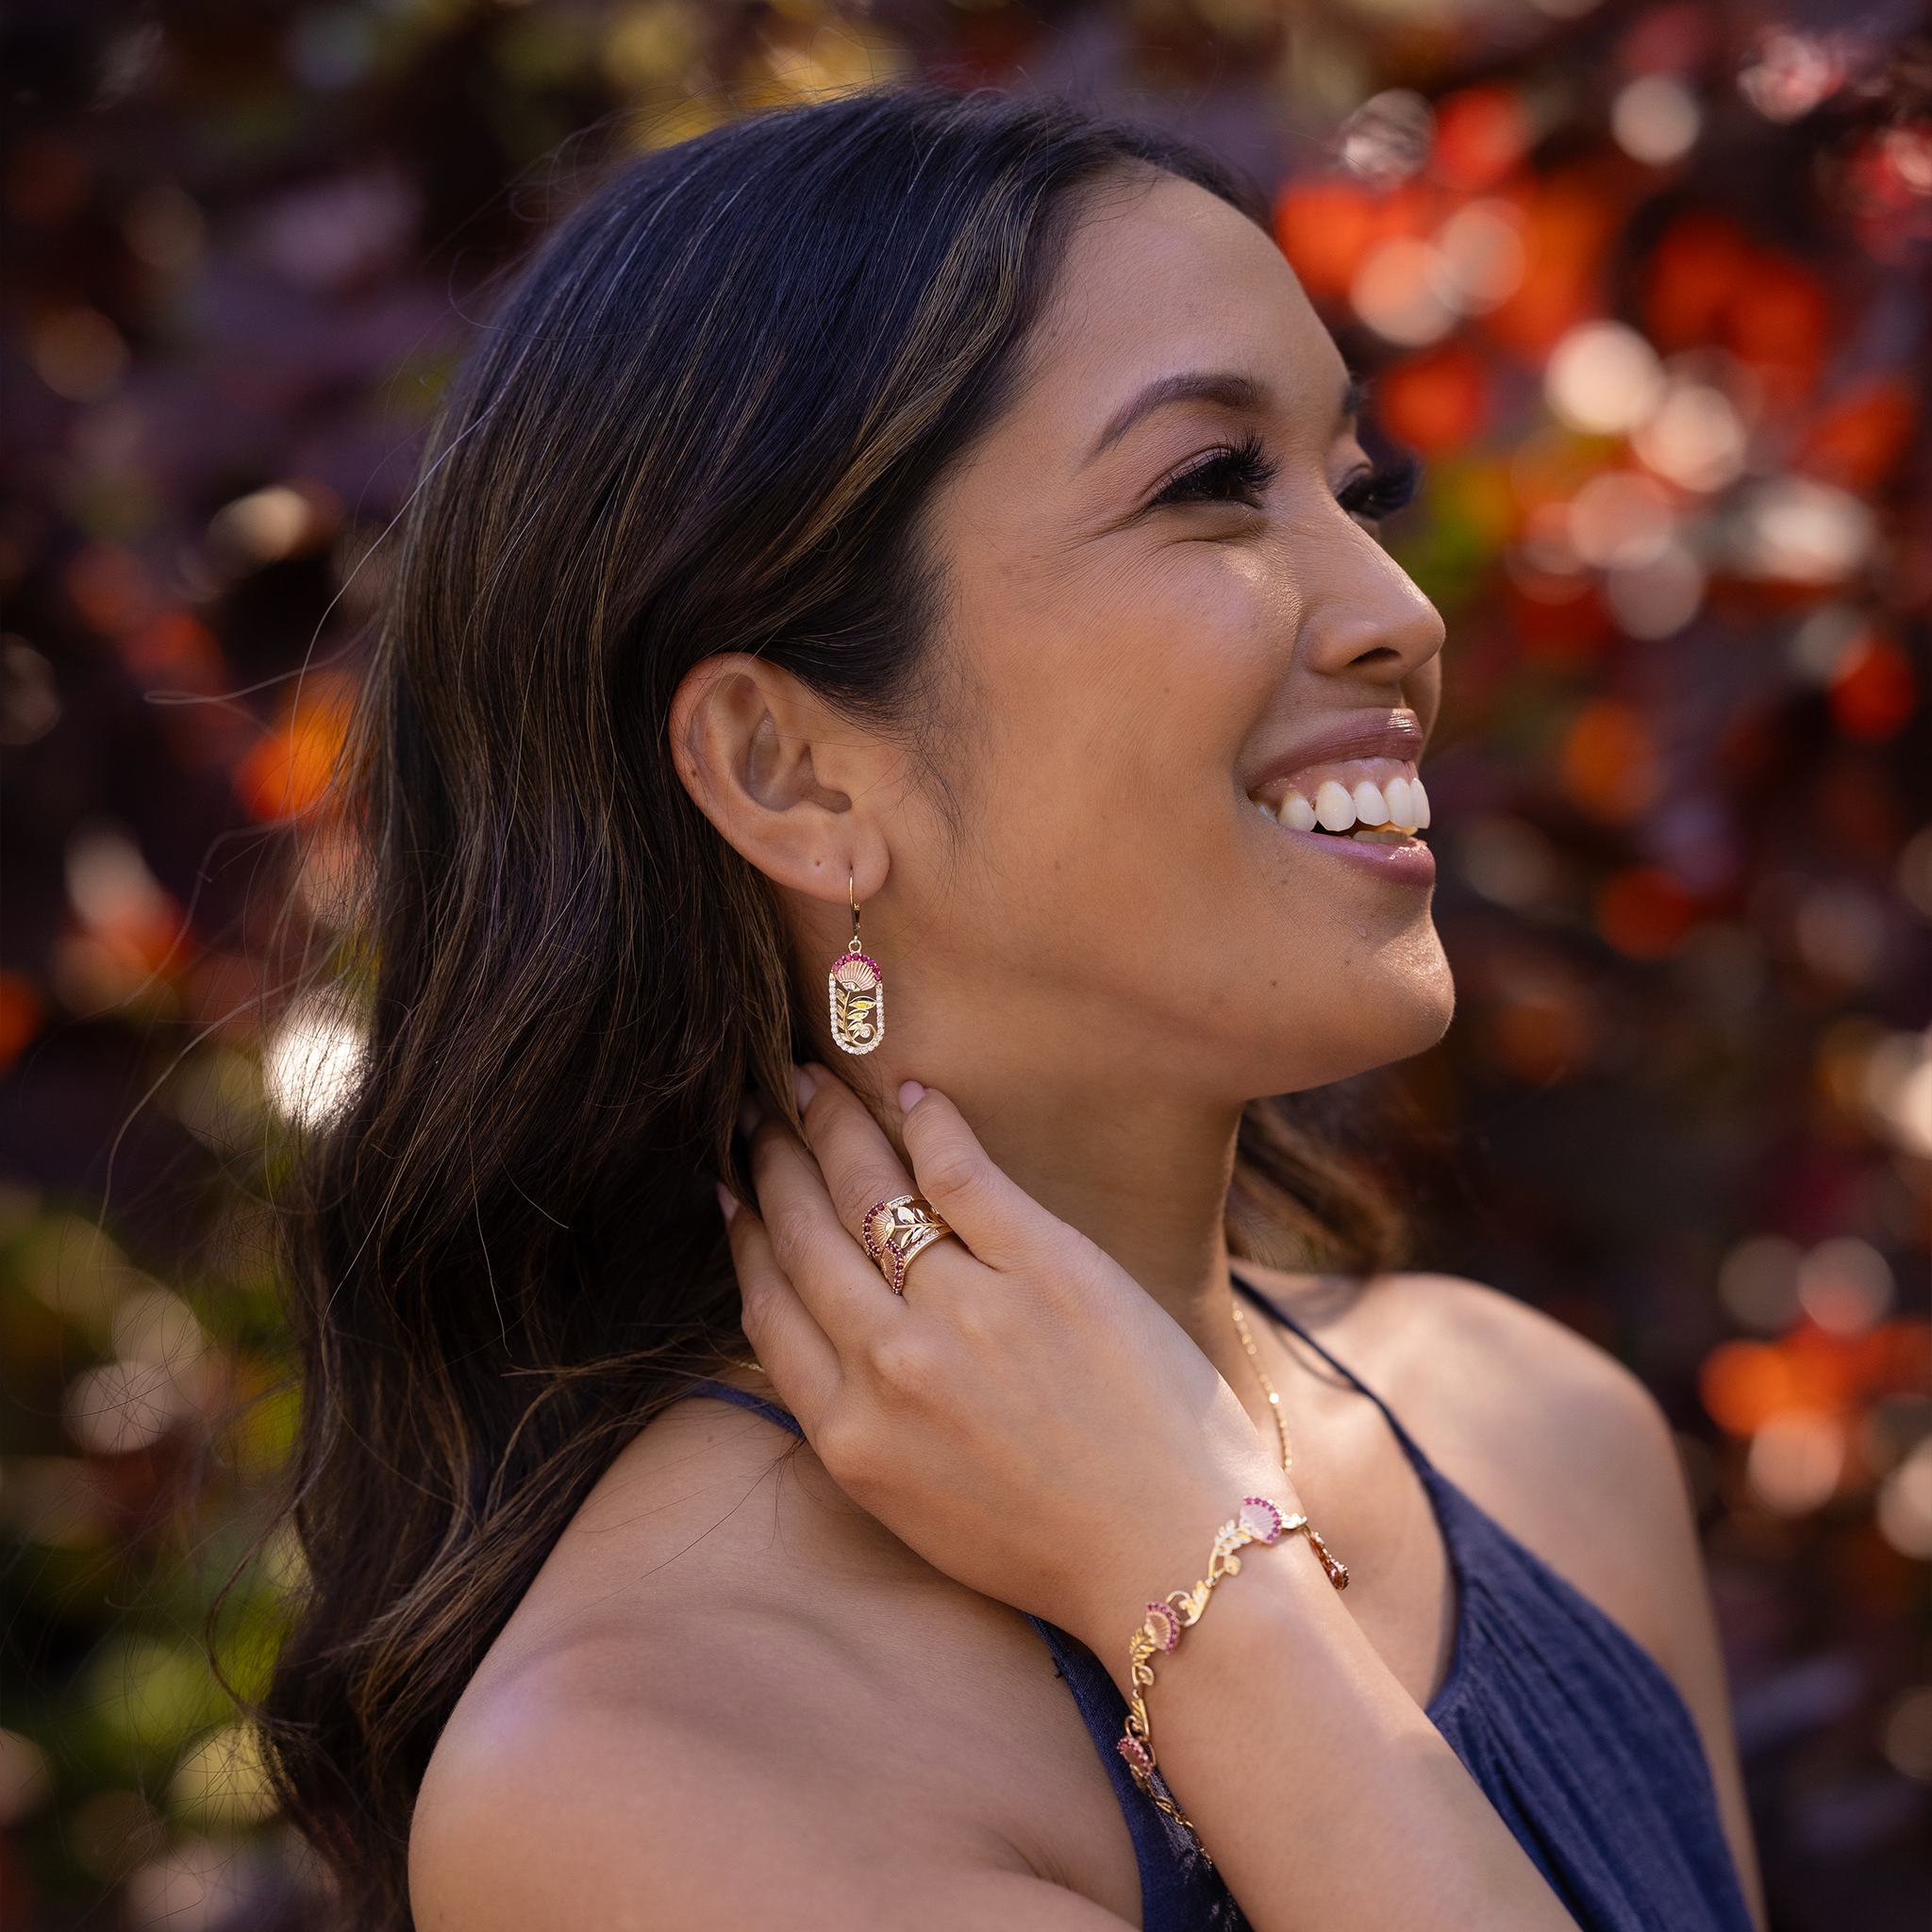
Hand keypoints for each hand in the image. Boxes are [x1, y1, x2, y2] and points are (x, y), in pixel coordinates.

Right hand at [725, 1065, 1287, 1655]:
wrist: (1177, 1562)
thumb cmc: (1058, 1549)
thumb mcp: (919, 1509)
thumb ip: (863, 1426)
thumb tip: (833, 1343)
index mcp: (851, 1436)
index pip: (770, 1307)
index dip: (745, 1238)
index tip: (732, 1192)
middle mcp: (889, 1366)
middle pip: (804, 1236)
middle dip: (771, 1164)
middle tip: (757, 1113)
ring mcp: (965, 1311)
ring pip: (864, 1190)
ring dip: (827, 1125)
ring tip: (807, 1083)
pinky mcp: (1046, 1268)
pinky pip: (961, 1170)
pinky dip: (927, 1121)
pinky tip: (910, 1090)